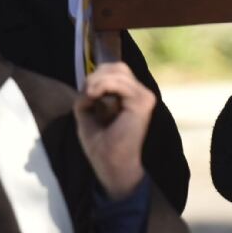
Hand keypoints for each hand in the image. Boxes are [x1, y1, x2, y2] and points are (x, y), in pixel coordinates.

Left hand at [74, 62, 153, 200]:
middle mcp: (141, 95)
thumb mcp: (87, 114)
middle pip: (118, 67)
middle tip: (87, 95)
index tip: (86, 95)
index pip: (116, 71)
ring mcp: (144, 97)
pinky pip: (120, 82)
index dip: (97, 76)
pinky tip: (93, 96)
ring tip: (89, 96)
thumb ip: (88, 96)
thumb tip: (87, 85)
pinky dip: (103, 86)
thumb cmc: (101, 145)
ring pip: (118, 71)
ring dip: (97, 81)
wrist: (111, 165)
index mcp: (131, 97)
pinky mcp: (142, 103)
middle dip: (96, 76)